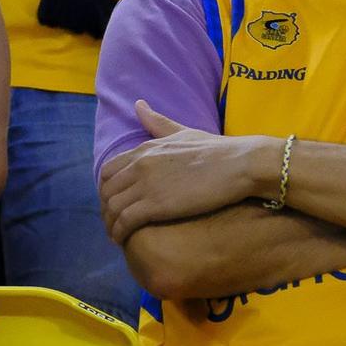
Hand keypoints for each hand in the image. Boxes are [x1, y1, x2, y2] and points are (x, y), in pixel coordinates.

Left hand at [98, 102, 273, 243]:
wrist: (239, 164)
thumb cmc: (217, 150)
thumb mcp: (183, 132)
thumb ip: (158, 123)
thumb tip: (138, 105)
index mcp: (144, 149)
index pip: (108, 170)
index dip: (107, 188)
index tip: (113, 201)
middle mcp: (139, 165)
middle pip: (106, 190)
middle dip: (105, 208)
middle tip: (113, 222)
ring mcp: (146, 184)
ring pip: (112, 207)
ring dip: (110, 223)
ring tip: (116, 235)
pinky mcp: (156, 205)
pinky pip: (125, 221)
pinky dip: (119, 232)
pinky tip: (122, 240)